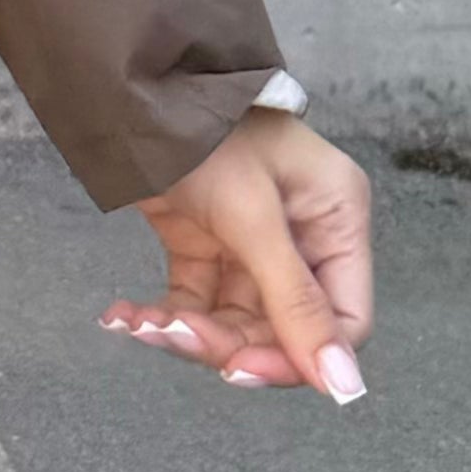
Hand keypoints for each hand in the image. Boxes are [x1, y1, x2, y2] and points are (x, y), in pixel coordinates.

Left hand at [101, 110, 374, 404]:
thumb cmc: (205, 127)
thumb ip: (294, 302)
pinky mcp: (205, 242)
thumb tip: (345, 387)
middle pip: (281, 327)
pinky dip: (163, 314)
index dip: (298, 357)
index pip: (342, 320)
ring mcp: (253, 240)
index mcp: (336, 218)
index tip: (240, 369)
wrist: (134, 84)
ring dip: (186, 331)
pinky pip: (194, 300)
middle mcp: (303, 234)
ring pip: (233, 321)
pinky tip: (125, 315)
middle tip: (173, 335)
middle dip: (225, 341)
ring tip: (141, 323)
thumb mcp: (252, 216)